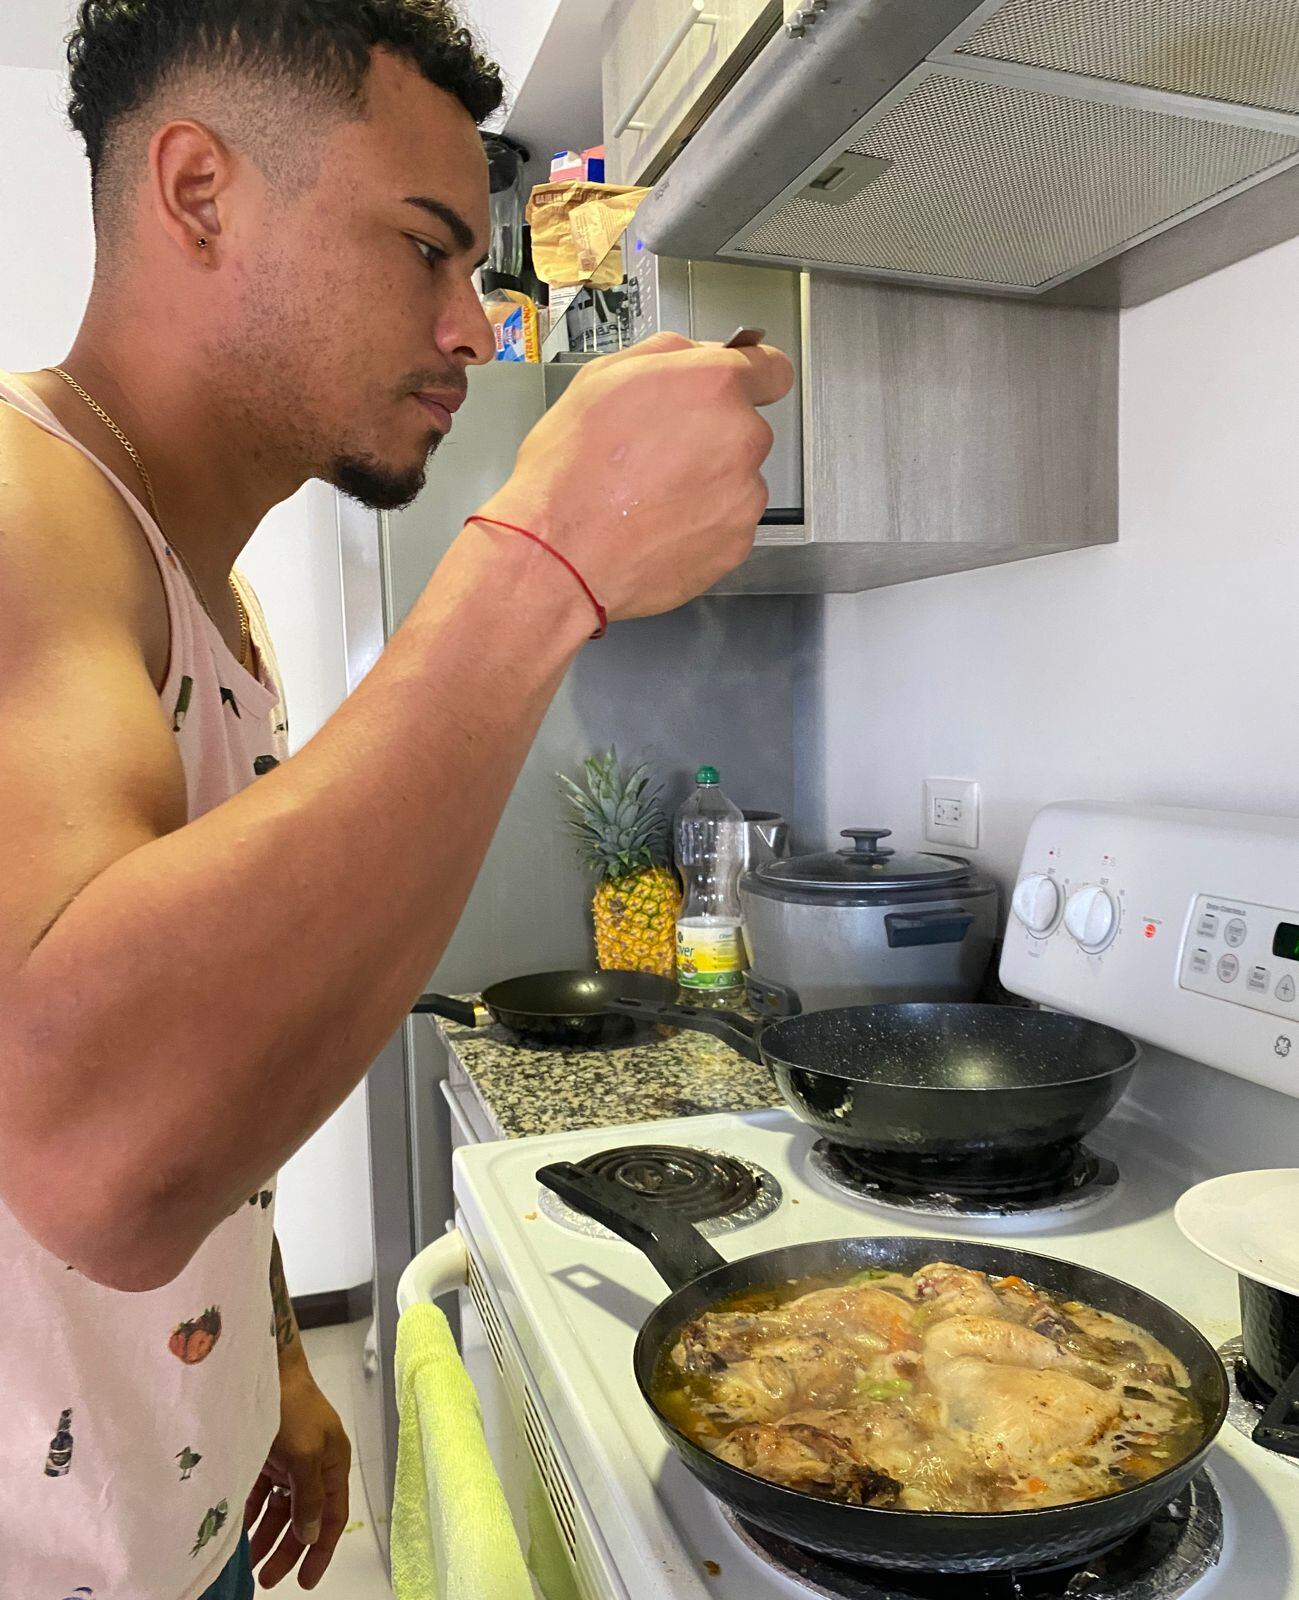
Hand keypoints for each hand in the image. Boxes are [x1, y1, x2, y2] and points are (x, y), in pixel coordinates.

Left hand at [245, 1359, 351, 1588]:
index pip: (332, 1517)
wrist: (265, 1367)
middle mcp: (315, 1465)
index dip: (321, 1551)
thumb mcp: (305, 1454)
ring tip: (248, 1561)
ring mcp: (291, 1460)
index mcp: (334, 1464)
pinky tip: (240, 1532)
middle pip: (305, 1518)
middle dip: (287, 1550)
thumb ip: (309, 1496)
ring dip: (266, 1536)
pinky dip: (253, 1514)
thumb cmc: (291, 1407)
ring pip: (281, 1509)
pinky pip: (262, 1495)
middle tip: (266, 1578)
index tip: (306, 1581)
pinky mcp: (267, 1456)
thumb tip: (310, 1533)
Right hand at [472, 331, 794, 620]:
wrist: (562, 556)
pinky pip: (727, 523)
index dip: (752, 376)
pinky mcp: (736, 544)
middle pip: (746, 429)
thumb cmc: (571, 473)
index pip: (772, 369)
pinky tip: (657, 524)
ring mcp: (743, 496)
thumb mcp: (600, 379)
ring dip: (705, 482)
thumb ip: (666, 354)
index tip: (740, 388)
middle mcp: (740, 438)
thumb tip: (696, 354)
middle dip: (711, 436)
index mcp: (712, 386)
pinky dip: (701, 523)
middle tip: (657, 453)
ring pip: (737, 479)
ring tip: (649, 495)